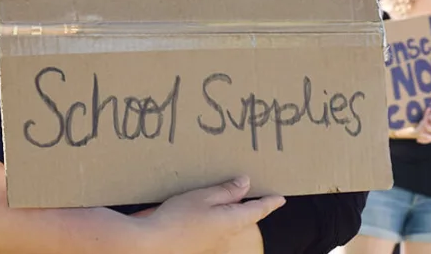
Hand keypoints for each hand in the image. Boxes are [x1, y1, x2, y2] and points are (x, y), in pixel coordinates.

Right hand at [138, 177, 283, 253]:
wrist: (150, 245)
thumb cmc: (177, 218)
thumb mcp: (203, 197)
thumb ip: (226, 190)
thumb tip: (246, 183)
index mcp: (232, 221)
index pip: (257, 210)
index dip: (269, 202)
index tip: (280, 198)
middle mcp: (225, 236)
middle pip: (242, 218)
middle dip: (246, 205)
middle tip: (248, 190)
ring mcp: (211, 243)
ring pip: (226, 224)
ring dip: (227, 210)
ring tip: (221, 196)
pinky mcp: (197, 246)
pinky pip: (212, 229)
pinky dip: (212, 218)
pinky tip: (198, 209)